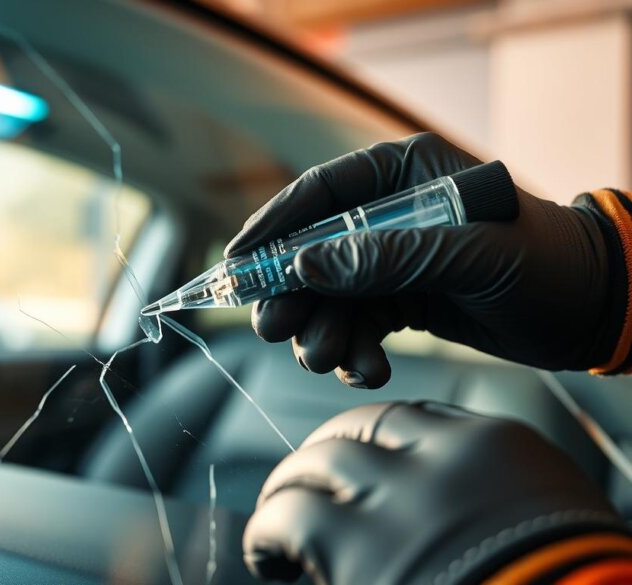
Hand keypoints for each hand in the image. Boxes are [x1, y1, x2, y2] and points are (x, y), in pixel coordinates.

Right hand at [226, 133, 618, 387]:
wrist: (595, 311)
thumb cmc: (549, 264)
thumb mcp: (471, 256)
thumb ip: (388, 259)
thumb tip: (304, 266)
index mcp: (406, 173)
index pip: (321, 193)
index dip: (272, 228)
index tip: (236, 265)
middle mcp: (392, 212)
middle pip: (313, 250)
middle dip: (293, 294)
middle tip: (276, 329)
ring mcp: (395, 256)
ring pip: (330, 295)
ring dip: (324, 331)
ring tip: (331, 360)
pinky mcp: (403, 296)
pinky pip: (358, 322)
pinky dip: (356, 350)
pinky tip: (371, 370)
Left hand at [242, 401, 624, 584]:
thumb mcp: (541, 522)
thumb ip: (489, 496)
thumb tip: (442, 510)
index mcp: (498, 447)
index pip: (413, 420)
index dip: (375, 442)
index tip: (359, 464)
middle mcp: (443, 457)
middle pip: (357, 430)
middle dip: (323, 454)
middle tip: (303, 483)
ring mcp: (398, 496)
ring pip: (314, 463)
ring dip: (287, 489)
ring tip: (276, 518)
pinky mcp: (355, 543)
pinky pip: (282, 516)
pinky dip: (263, 535)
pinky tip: (267, 559)